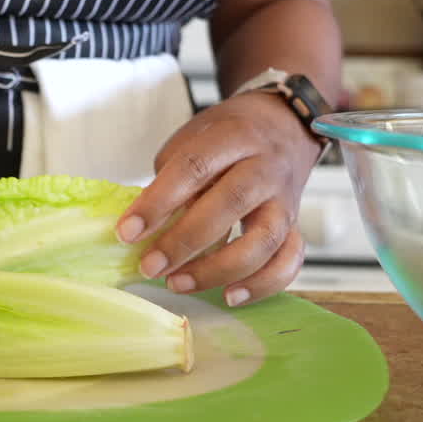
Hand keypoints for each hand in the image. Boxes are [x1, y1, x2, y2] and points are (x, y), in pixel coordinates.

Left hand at [116, 91, 322, 305]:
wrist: (284, 125)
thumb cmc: (227, 135)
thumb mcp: (193, 139)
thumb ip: (172, 178)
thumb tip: (145, 225)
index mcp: (233, 137)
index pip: (193, 169)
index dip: (157, 203)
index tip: (127, 232)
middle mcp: (264, 167)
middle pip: (229, 204)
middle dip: (184, 242)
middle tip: (149, 266)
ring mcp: (285, 199)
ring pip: (264, 240)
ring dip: (219, 269)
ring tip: (178, 283)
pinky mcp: (295, 225)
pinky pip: (289, 260)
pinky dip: (263, 284)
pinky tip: (230, 296)